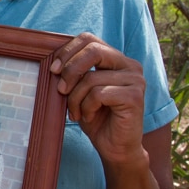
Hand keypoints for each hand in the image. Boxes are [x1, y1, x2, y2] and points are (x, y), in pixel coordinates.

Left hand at [50, 32, 145, 165]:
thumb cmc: (96, 119)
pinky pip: (98, 94)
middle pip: (93, 51)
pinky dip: (86, 107)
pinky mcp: (135, 96)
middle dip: (70, 70)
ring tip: (76, 113)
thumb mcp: (80, 91)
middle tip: (60, 90)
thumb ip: (73, 73)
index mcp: (117, 59)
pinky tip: (88, 117)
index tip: (53, 70)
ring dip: (75, 98)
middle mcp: (130, 65)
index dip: (68, 51)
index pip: (89, 39)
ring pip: (91, 78)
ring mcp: (135, 80)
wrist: (115, 149)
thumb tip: (53, 62)